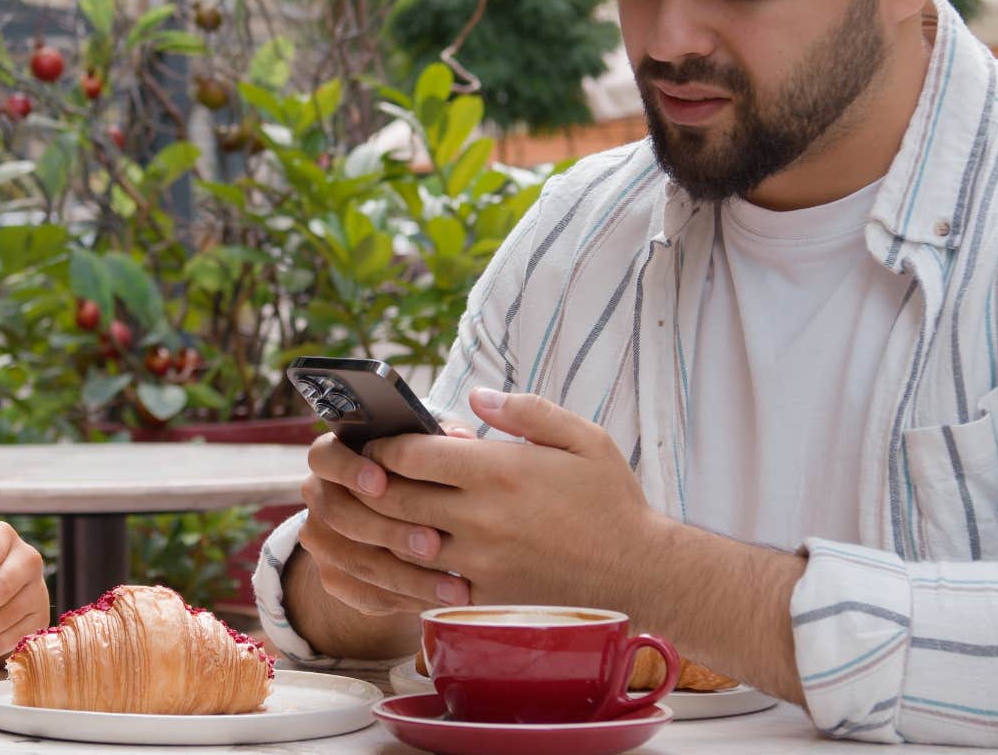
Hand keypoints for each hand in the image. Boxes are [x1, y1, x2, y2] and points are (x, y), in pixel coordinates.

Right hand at [296, 422, 474, 616]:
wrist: (394, 529)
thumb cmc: (416, 477)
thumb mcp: (424, 453)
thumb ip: (438, 440)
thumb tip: (460, 437)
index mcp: (334, 458)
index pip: (323, 456)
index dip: (348, 469)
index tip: (381, 482)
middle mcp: (321, 498)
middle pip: (339, 514)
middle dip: (389, 531)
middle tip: (434, 543)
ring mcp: (323, 542)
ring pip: (356, 562)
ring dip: (408, 576)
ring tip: (454, 585)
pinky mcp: (334, 580)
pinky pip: (365, 594)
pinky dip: (406, 598)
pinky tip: (441, 598)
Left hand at [362, 390, 668, 608]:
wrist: (642, 575)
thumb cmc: (611, 502)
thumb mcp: (583, 439)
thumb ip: (527, 411)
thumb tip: (475, 397)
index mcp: (498, 470)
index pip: (411, 454)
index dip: (383, 447)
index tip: (377, 444)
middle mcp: (480, 517)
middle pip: (394, 499)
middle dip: (366, 486)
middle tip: (355, 478)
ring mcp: (479, 563)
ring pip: (401, 545)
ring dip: (376, 530)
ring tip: (363, 517)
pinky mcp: (484, 599)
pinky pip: (425, 587)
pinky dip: (402, 574)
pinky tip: (394, 562)